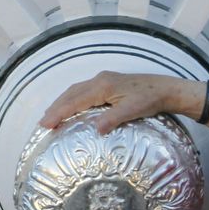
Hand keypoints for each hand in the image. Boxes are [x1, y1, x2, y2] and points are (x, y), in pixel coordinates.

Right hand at [40, 72, 194, 134]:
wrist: (165, 89)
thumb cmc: (150, 99)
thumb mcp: (133, 110)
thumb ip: (113, 118)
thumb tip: (96, 129)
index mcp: (103, 86)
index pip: (75, 101)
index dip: (59, 112)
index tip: (46, 124)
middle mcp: (99, 80)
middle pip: (70, 93)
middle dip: (55, 107)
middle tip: (42, 123)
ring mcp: (103, 80)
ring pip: (75, 91)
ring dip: (62, 102)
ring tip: (51, 116)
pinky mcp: (107, 83)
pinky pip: (83, 90)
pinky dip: (72, 99)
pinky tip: (70, 107)